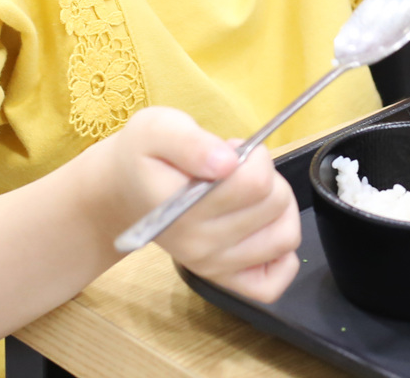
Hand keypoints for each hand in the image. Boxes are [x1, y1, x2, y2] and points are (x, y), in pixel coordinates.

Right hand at [84, 107, 300, 302]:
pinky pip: (274, 281)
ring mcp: (212, 267)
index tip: (230, 152)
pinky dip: (281, 256)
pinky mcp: (224, 281)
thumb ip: (191, 142)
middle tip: (237, 172)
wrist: (124, 192)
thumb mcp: (158, 127)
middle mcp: (198, 246)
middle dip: (266, 176)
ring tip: (250, 195)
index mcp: (183, 208)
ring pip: (285, 237)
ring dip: (279, 208)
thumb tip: (228, 162)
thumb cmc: (144, 156)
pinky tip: (262, 230)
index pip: (254, 183)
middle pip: (274, 205)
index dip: (253, 157)